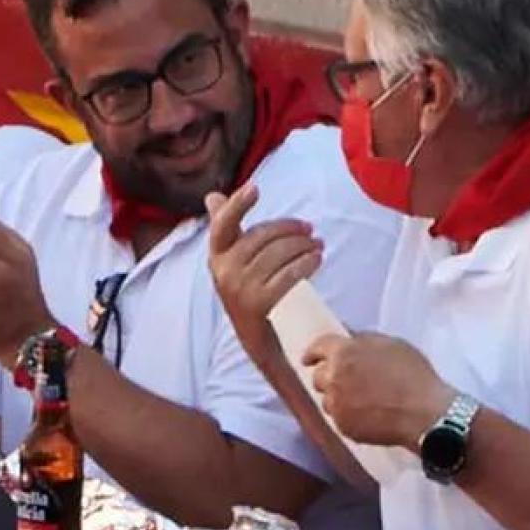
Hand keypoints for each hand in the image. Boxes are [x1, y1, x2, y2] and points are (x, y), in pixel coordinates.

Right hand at [205, 183, 321, 365]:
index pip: (223, 226)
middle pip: (262, 236)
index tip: (255, 188)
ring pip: (279, 253)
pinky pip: (289, 274)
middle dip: (290, 229)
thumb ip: (225, 228)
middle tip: (310, 229)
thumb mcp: (232, 262)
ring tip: (317, 245)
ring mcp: (240, 289)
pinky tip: (316, 258)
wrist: (258, 341)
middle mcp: (224, 272)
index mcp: (217, 257)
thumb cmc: (249, 292)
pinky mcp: (260, 304)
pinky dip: (307, 263)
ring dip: (303, 245)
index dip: (237, 205)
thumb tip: (212, 197)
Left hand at [301, 333, 453, 448]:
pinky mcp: (343, 426)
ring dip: (338, 399)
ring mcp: (337, 404)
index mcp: (344, 352)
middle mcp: (334, 377)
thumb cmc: (413, 376)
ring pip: (327, 400)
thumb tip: (348, 337)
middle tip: (346, 382)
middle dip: (329, 378)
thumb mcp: (392, 345)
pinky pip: (339, 419)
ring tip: (362, 402)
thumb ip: (364, 340)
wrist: (424, 413)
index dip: (313, 352)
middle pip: (318, 377)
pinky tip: (368, 416)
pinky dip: (349, 416)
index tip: (308, 359)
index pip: (319, 347)